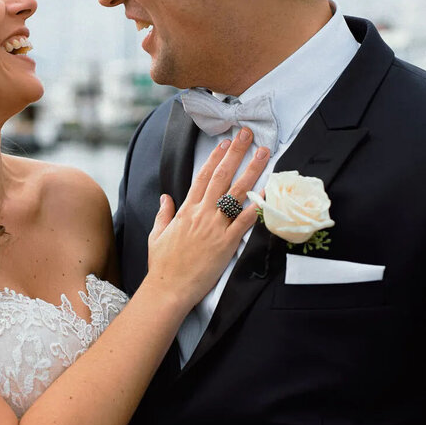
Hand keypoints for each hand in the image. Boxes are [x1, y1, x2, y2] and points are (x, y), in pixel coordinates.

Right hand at [145, 127, 268, 309]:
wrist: (168, 289)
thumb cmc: (162, 266)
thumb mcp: (157, 235)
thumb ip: (163, 214)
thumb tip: (166, 198)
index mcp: (186, 211)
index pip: (202, 177)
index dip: (215, 158)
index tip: (225, 143)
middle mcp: (201, 214)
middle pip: (222, 177)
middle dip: (236, 153)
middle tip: (248, 135)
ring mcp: (215, 227)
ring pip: (236, 192)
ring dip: (252, 170)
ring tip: (264, 153)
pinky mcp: (226, 243)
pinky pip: (245, 220)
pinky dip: (257, 205)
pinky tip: (268, 192)